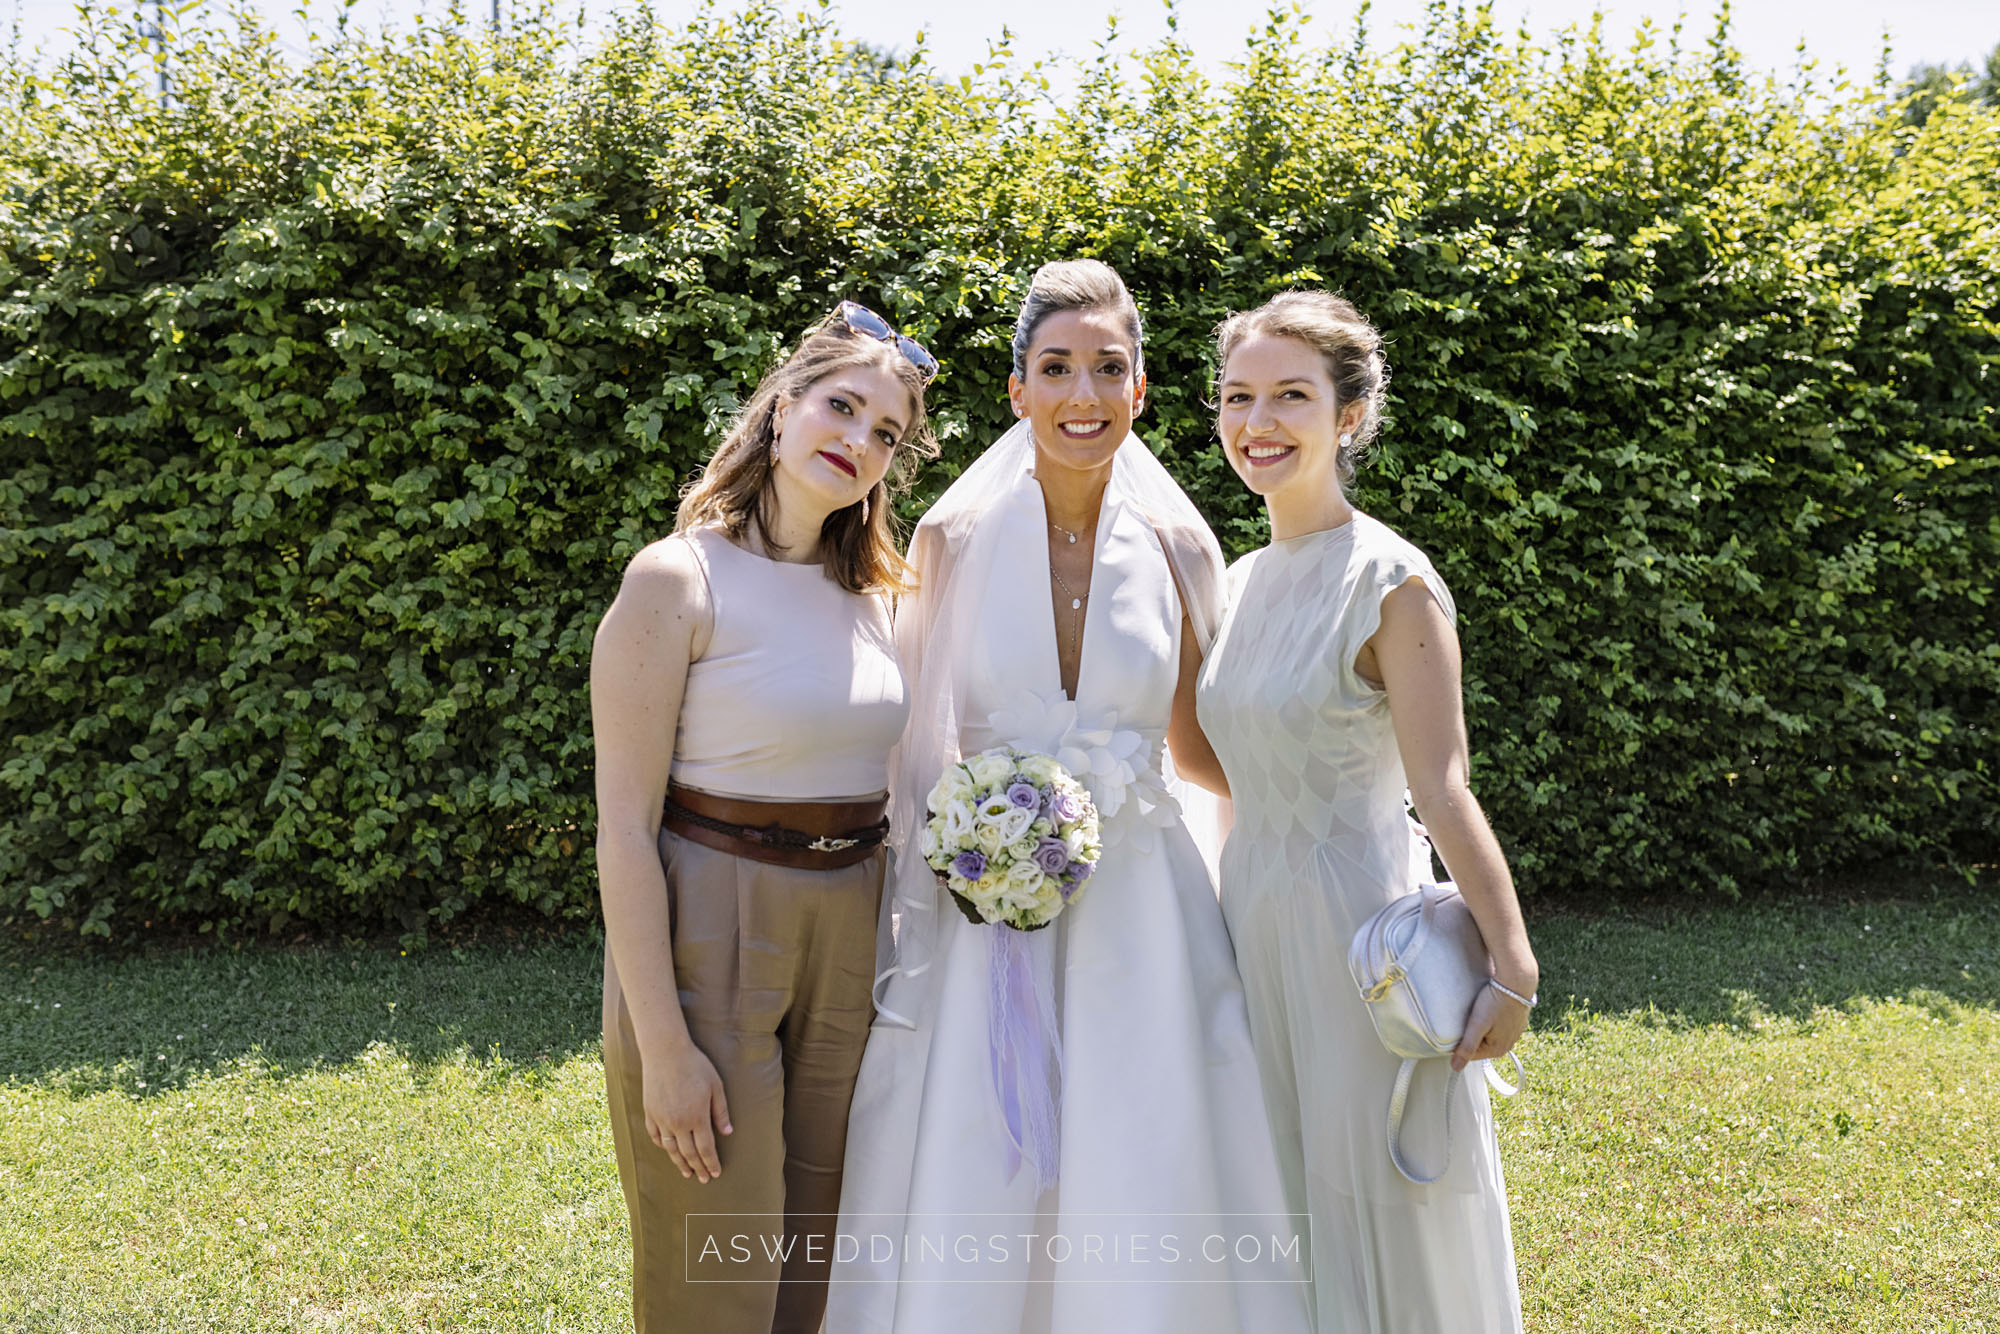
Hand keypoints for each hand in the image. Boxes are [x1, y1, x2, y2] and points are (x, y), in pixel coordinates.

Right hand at [642, 1042, 732, 1182]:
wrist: (665, 1051)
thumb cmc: (695, 1065)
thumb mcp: (715, 1085)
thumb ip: (721, 1111)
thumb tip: (728, 1133)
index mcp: (697, 1117)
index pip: (706, 1148)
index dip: (711, 1163)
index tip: (716, 1174)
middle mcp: (678, 1122)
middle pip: (689, 1153)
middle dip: (698, 1168)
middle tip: (704, 1179)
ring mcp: (662, 1119)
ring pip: (671, 1149)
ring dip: (680, 1162)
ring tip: (687, 1172)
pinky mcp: (650, 1113)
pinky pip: (656, 1136)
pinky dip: (663, 1146)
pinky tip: (669, 1150)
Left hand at [1452, 984, 1529, 1071]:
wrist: (1516, 982)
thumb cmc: (1496, 1002)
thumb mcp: (1477, 1025)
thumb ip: (1466, 1047)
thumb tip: (1456, 1067)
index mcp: (1497, 1050)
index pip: (1470, 1054)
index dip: (1459, 1043)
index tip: (1455, 1029)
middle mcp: (1508, 1044)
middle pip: (1479, 1045)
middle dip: (1471, 1034)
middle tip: (1467, 1018)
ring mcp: (1513, 1033)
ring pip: (1488, 1034)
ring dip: (1480, 1026)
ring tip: (1477, 1012)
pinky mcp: (1515, 1021)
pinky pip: (1497, 1025)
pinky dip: (1491, 1020)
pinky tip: (1488, 1009)